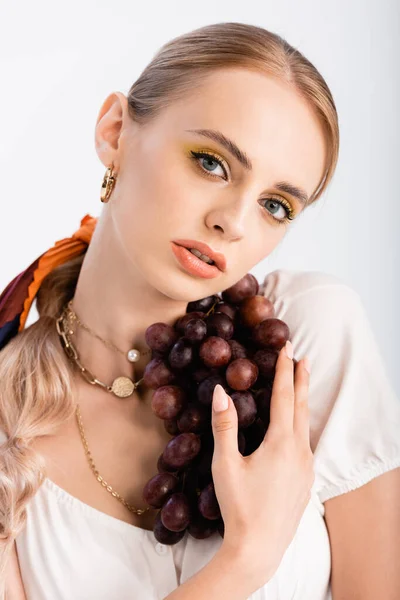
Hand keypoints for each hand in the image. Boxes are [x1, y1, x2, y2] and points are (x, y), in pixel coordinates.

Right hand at [211, 342, 313, 588]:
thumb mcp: (226, 464)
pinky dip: (301, 424)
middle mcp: (299, 451)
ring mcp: (306, 467)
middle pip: (301, 406)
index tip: (287, 348)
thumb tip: (220, 390)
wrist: (259, 548)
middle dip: (301, 378)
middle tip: (302, 356)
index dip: (284, 370)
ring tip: (302, 384)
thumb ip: (224, 424)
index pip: (284, 396)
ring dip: (303, 401)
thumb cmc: (239, 506)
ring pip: (306, 424)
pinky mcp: (306, 480)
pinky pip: (306, 443)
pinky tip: (296, 427)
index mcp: (281, 443)